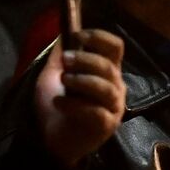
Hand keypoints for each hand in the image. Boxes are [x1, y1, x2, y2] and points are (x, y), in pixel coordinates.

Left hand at [35, 29, 125, 169]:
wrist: (53, 140)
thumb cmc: (58, 106)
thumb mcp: (54, 75)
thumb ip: (60, 55)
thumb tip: (63, 29)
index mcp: (107, 71)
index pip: (115, 47)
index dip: (99, 37)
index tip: (78, 36)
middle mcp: (116, 87)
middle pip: (109, 66)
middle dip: (85, 60)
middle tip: (64, 61)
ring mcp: (113, 107)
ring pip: (105, 88)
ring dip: (82, 81)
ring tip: (63, 82)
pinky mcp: (106, 126)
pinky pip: (95, 112)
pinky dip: (74, 105)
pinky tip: (59, 103)